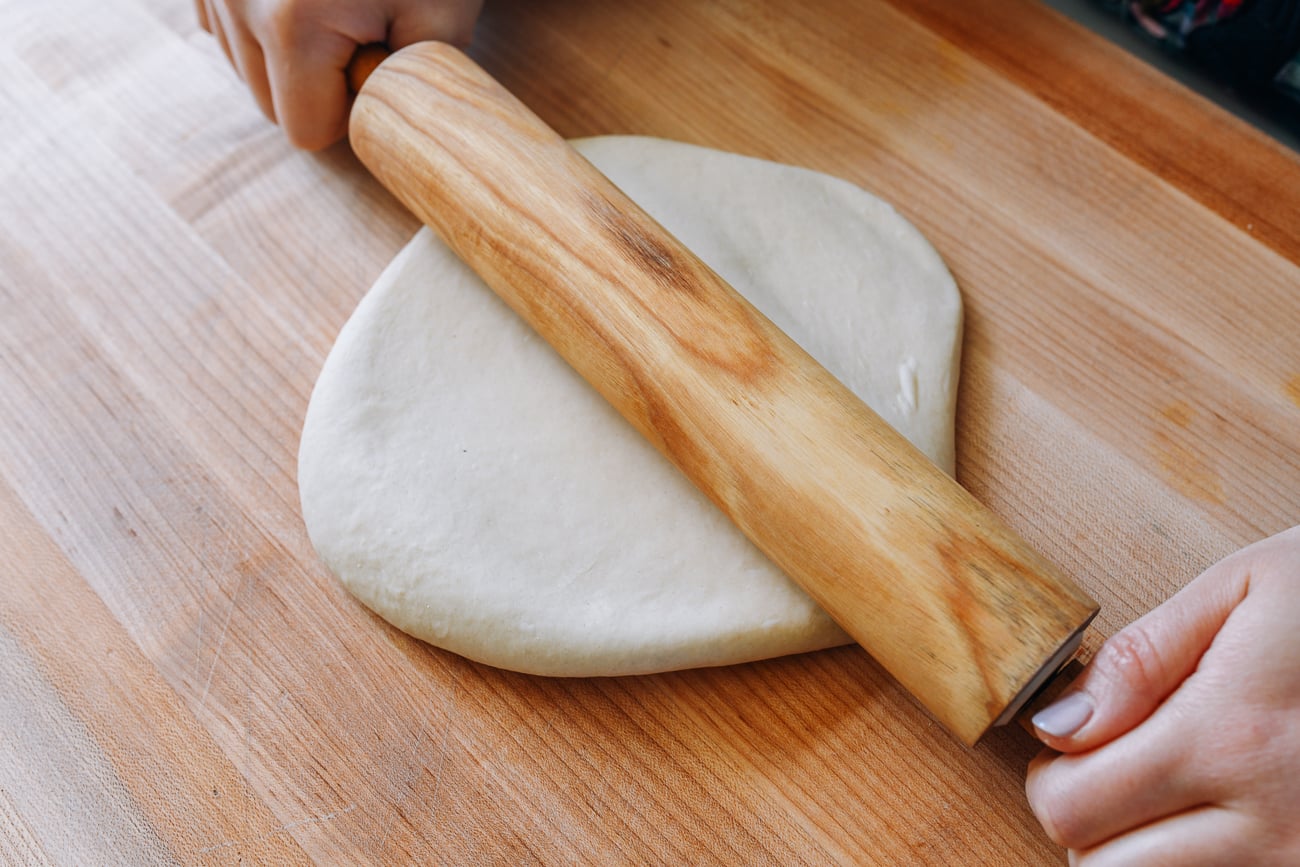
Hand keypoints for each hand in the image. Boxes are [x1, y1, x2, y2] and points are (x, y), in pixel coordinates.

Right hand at [196, 0, 483, 148]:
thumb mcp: (444, 6)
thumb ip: (419, 82)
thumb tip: (395, 124)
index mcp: (290, 26)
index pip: (307, 131)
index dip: (352, 113)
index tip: (381, 67)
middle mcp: (233, 2)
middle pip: (269, 103)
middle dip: (318, 85)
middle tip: (367, 28)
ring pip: (243, 64)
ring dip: (290, 54)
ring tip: (339, 2)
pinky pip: (224, 21)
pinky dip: (262, 18)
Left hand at [1025, 525, 1299, 864]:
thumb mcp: (1243, 589)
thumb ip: (1141, 660)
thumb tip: (1058, 725)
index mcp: (1231, 737)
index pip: (1073, 808)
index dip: (1051, 777)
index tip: (1071, 745)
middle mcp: (1271, 821)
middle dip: (1087, 825)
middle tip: (1114, 774)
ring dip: (1140, 852)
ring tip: (1169, 792)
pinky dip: (1198, 862)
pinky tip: (1212, 815)